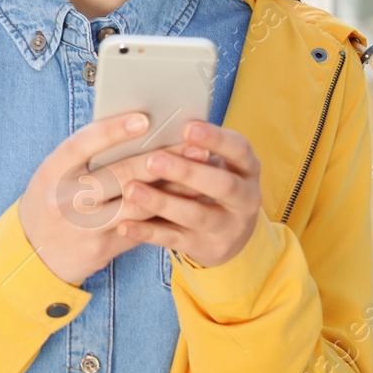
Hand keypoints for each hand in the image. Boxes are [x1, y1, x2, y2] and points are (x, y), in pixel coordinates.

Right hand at [15, 112, 204, 283]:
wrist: (34, 253)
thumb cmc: (52, 198)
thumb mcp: (56, 172)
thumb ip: (87, 155)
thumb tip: (139, 129)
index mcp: (53, 171)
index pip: (82, 144)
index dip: (113, 131)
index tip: (145, 119)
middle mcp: (66, 198)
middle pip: (120, 175)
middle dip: (162, 159)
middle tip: (195, 145)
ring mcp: (84, 227)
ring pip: (137, 204)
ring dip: (173, 188)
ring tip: (200, 172)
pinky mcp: (102, 248)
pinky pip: (140, 229)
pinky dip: (166, 213)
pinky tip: (187, 201)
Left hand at [115, 119, 263, 267]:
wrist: (231, 233)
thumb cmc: (212, 182)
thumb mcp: (215, 164)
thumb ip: (194, 149)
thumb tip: (155, 123)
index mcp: (247, 168)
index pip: (238, 149)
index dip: (215, 138)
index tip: (187, 127)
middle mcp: (246, 198)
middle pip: (222, 185)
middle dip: (187, 172)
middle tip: (153, 159)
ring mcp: (229, 226)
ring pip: (197, 215)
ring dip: (163, 202)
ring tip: (132, 190)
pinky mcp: (208, 248)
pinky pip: (175, 240)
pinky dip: (148, 232)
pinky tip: (124, 225)